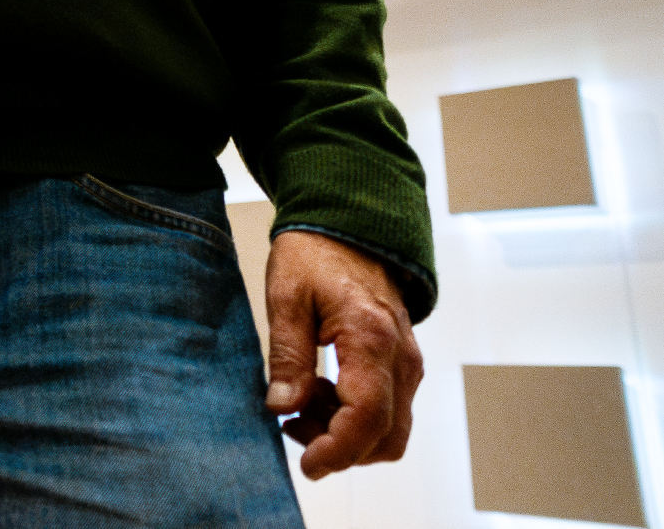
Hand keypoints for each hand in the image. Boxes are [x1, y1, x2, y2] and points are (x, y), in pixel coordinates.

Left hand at [264, 229, 423, 477]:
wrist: (350, 227)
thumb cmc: (314, 254)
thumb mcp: (286, 297)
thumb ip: (288, 355)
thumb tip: (283, 408)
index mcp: (371, 338)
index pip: (368, 418)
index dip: (338, 450)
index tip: (306, 464)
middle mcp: (401, 358)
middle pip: (387, 437)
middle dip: (341, 449)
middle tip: (292, 429)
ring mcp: (408, 362)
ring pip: (391, 429)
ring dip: (347, 435)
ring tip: (299, 406)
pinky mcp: (403, 364)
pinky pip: (390, 409)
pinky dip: (356, 418)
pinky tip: (320, 393)